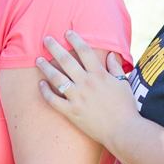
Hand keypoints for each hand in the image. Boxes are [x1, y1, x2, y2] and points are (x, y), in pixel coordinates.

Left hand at [36, 33, 135, 148]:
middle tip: (46, 39)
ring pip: (56, 78)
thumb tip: (111, 54)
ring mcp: (77, 98)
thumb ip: (115, 68)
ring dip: (46, 67)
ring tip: (38, 60)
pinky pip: (54, 100)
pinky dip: (45, 92)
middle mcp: (86, 83)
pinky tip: (40, 84)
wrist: (123, 131)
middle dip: (54, 48)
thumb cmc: (126, 107)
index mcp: (99, 74)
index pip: (85, 51)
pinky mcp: (71, 112)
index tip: (67, 32)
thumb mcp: (123, 84)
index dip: (75, 40)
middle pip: (66, 60)